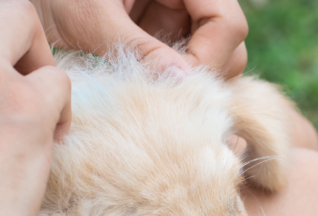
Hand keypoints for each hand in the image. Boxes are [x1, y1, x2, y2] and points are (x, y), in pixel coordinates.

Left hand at [35, 0, 248, 77]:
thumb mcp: (91, 15)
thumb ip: (138, 47)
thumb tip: (183, 83)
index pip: (227, 22)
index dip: (209, 58)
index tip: (176, 87)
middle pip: (226, 43)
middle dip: (202, 73)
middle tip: (164, 98)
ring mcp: (173, 15)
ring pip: (207, 59)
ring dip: (183, 82)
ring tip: (148, 93)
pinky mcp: (156, 34)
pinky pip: (179, 65)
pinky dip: (165, 83)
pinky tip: (139, 90)